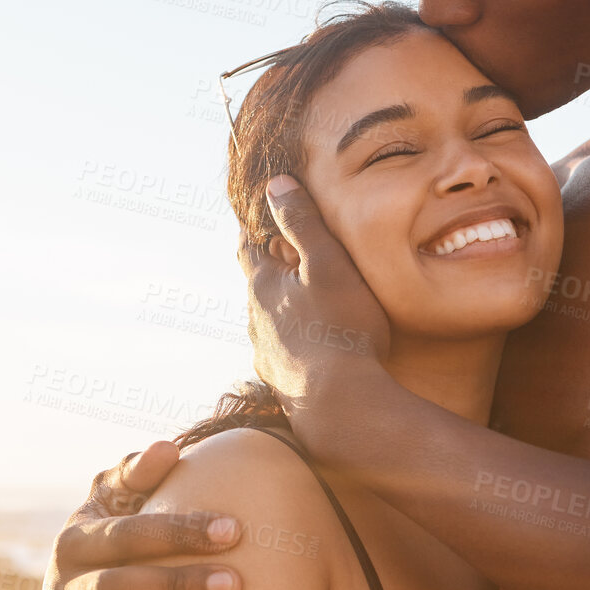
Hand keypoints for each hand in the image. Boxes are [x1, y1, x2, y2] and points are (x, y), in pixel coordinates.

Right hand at [43, 441, 241, 589]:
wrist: (81, 587)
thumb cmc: (118, 536)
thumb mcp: (118, 501)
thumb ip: (137, 475)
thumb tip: (167, 448)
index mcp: (77, 539)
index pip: (129, 534)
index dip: (179, 531)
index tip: (234, 531)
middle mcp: (62, 584)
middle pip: (119, 585)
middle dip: (177, 584)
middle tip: (234, 586)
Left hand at [241, 176, 389, 455]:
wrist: (340, 405)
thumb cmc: (340, 328)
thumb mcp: (327, 264)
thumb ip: (303, 223)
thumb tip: (276, 184)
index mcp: (264, 286)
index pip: (249, 245)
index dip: (255, 225)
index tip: (260, 210)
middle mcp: (256, 319)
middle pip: (257, 284)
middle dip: (270, 267)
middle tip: (285, 254)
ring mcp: (268, 354)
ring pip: (268, 321)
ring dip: (281, 308)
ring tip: (303, 302)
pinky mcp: (283, 382)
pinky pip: (284, 353)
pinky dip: (294, 341)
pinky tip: (310, 349)